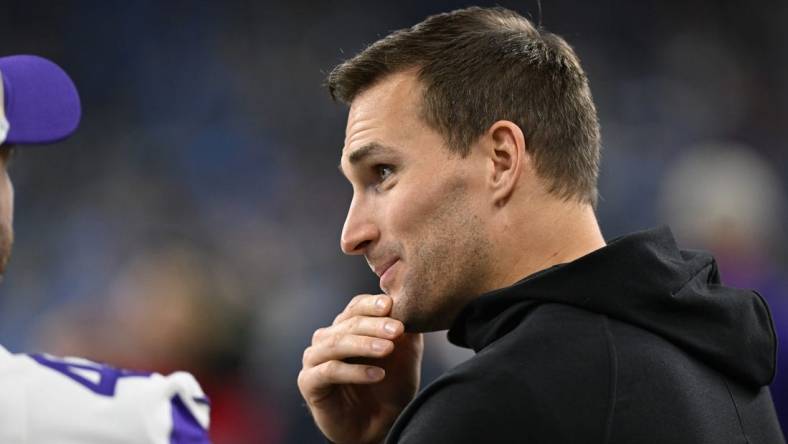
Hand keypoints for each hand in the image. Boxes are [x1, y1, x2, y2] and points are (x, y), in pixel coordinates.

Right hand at [298, 294, 423, 443]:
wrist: (380, 426)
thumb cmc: (390, 387)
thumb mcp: (405, 357)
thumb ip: (406, 332)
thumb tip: (409, 307)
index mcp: (346, 327)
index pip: (356, 307)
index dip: (372, 304)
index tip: (392, 304)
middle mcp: (327, 339)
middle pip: (348, 323)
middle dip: (374, 325)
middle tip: (397, 329)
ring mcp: (315, 359)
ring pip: (337, 343)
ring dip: (364, 344)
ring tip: (388, 349)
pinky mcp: (308, 382)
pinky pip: (330, 371)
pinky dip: (355, 371)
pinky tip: (377, 374)